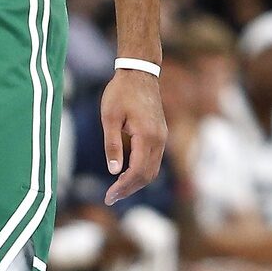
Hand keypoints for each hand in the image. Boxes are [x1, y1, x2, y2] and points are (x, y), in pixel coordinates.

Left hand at [101, 68, 166, 204]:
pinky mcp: (160, 135)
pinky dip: (141, 171)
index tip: (109, 197)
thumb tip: (114, 171)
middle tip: (110, 198)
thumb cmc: (120, 92)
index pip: (138, 171)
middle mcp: (159, 140)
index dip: (123, 187)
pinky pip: (153, 160)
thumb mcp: (109, 116)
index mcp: (147, 136)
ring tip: (116, 190)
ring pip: (152, 170)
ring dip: (136, 182)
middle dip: (129, 189)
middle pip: (148, 175)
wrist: (139, 72)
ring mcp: (162, 138)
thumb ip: (113, 144)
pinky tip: (125, 173)